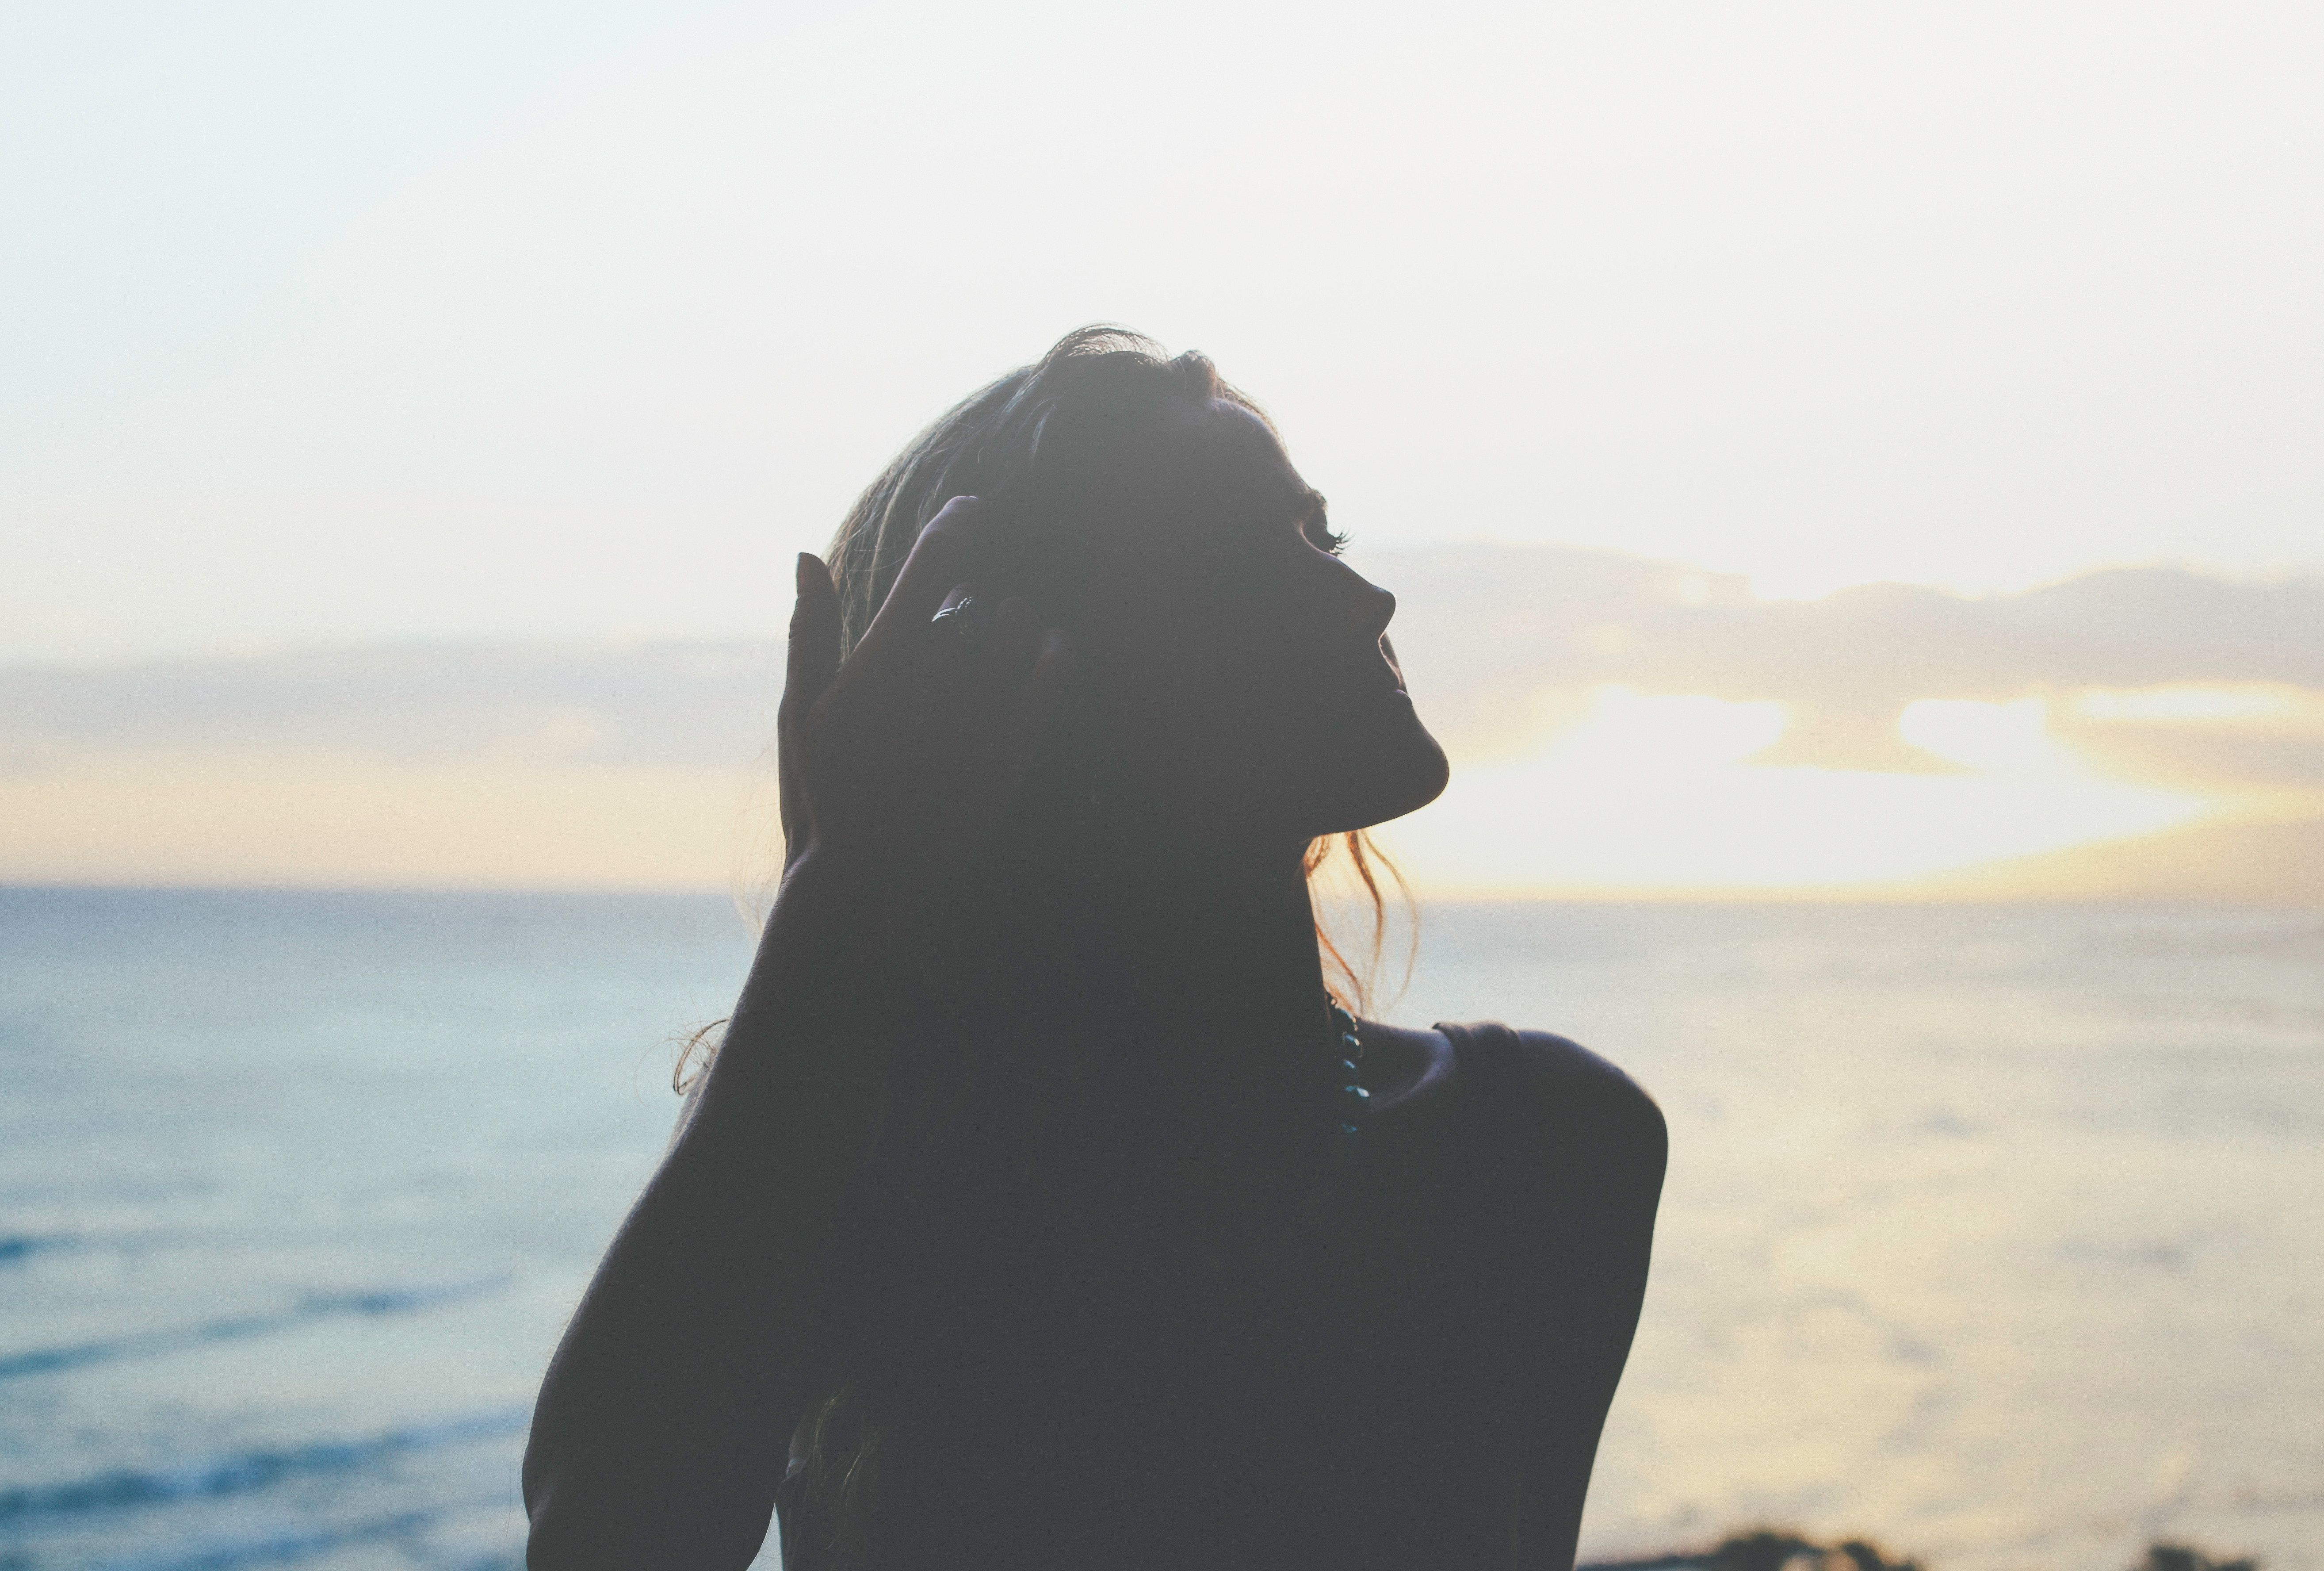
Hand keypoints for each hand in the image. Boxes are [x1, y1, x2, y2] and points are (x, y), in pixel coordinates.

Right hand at [777, 496, 1075, 910]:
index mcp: (885, 656)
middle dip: (962, 607)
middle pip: (972, 596)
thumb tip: (806, 555)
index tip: (970, 507)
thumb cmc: (826, 790)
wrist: (869, 872)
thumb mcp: (801, 710)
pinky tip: (1046, 650)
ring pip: (1018, 622)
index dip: (958, 520)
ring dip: (1010, 622)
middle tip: (946, 639)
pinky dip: (1055, 648)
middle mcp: (938, 672)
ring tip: (992, 645)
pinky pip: (1054, 668)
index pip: (935, 558)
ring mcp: (983, 707)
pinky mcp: (1018, 743)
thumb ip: (809, 629)